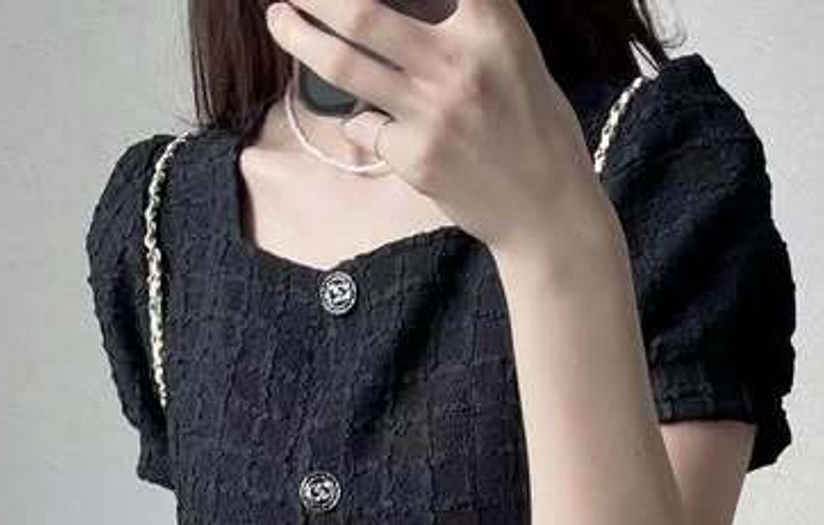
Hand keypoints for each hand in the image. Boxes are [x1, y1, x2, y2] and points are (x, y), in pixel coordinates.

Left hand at [263, 0, 609, 258]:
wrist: (545, 206)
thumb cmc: (530, 124)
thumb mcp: (511, 52)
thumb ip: (464, 20)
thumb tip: (404, 5)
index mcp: (492, 24)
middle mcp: (459, 62)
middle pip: (362, 13)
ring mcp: (433, 112)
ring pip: (345, 65)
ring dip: (299, 37)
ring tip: (278, 18)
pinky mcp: (416, 157)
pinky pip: (364, 126)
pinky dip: (358, 120)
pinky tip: (369, 121)